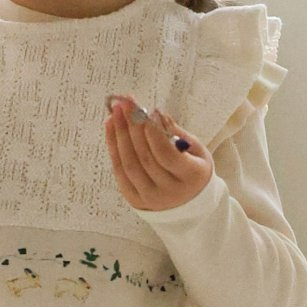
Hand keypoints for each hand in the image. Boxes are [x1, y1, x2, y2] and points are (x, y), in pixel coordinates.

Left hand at [104, 94, 213, 210]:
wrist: (187, 202)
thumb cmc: (192, 168)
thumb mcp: (195, 149)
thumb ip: (175, 132)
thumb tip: (155, 114)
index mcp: (192, 177)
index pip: (168, 155)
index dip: (155, 132)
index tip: (149, 111)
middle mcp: (171, 191)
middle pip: (145, 158)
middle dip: (134, 128)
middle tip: (127, 105)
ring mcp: (151, 198)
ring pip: (129, 164)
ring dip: (120, 135)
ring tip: (116, 112)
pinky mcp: (135, 199)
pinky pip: (120, 172)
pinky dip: (113, 148)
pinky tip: (111, 128)